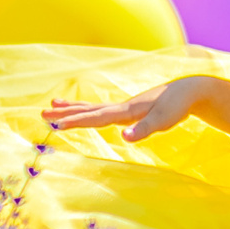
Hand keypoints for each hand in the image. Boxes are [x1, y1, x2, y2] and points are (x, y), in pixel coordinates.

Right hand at [44, 75, 214, 142]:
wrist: (189, 90)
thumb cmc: (177, 106)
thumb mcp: (163, 120)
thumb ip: (144, 129)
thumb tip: (125, 138)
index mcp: (126, 110)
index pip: (96, 117)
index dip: (75, 121)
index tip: (56, 125)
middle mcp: (121, 107)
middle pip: (88, 110)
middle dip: (65, 113)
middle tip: (41, 113)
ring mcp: (124, 107)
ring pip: (93, 108)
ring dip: (73, 108)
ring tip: (52, 106)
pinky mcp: (129, 110)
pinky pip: (102, 111)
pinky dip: (88, 111)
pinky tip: (85, 113)